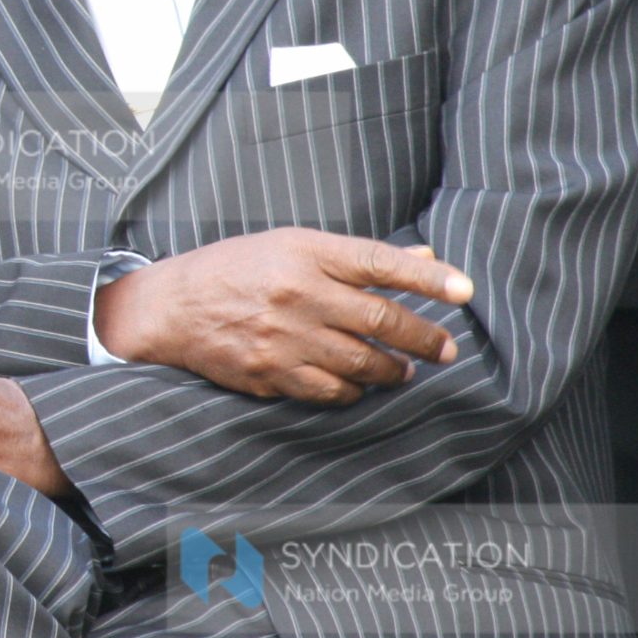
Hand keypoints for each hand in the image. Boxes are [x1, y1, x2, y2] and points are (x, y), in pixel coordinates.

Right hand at [93, 229, 467, 405]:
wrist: (172, 306)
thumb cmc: (236, 269)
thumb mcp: (292, 246)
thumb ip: (356, 257)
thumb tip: (423, 262)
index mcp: (305, 253)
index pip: (381, 263)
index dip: (429, 279)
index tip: (465, 291)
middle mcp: (298, 293)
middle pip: (382, 319)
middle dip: (424, 337)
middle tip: (444, 349)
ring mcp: (284, 337)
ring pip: (363, 362)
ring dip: (394, 369)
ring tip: (404, 369)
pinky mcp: (270, 372)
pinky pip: (330, 390)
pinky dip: (355, 391)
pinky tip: (360, 385)